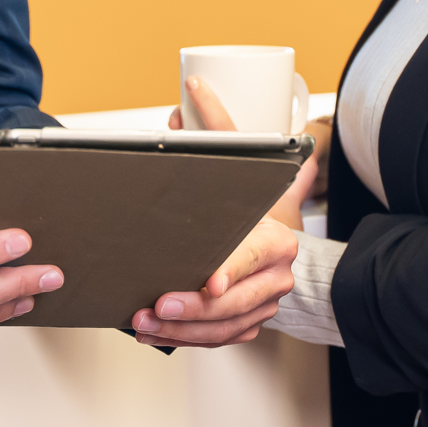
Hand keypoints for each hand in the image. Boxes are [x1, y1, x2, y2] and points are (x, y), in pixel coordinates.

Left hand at [136, 77, 304, 347]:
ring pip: (224, 327)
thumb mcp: (245, 166)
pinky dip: (185, 339)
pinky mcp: (247, 324)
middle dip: (192, 307)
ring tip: (144, 321)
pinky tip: (154, 333)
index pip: (255, 256)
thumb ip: (220, 127)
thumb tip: (194, 87)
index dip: (233, 268)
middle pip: (234, 301)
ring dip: (181, 329)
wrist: (283, 248)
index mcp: (277, 239)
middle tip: (156, 304)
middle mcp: (275, 277)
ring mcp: (263, 306)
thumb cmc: (259, 209)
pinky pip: (217, 339)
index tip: (211, 278)